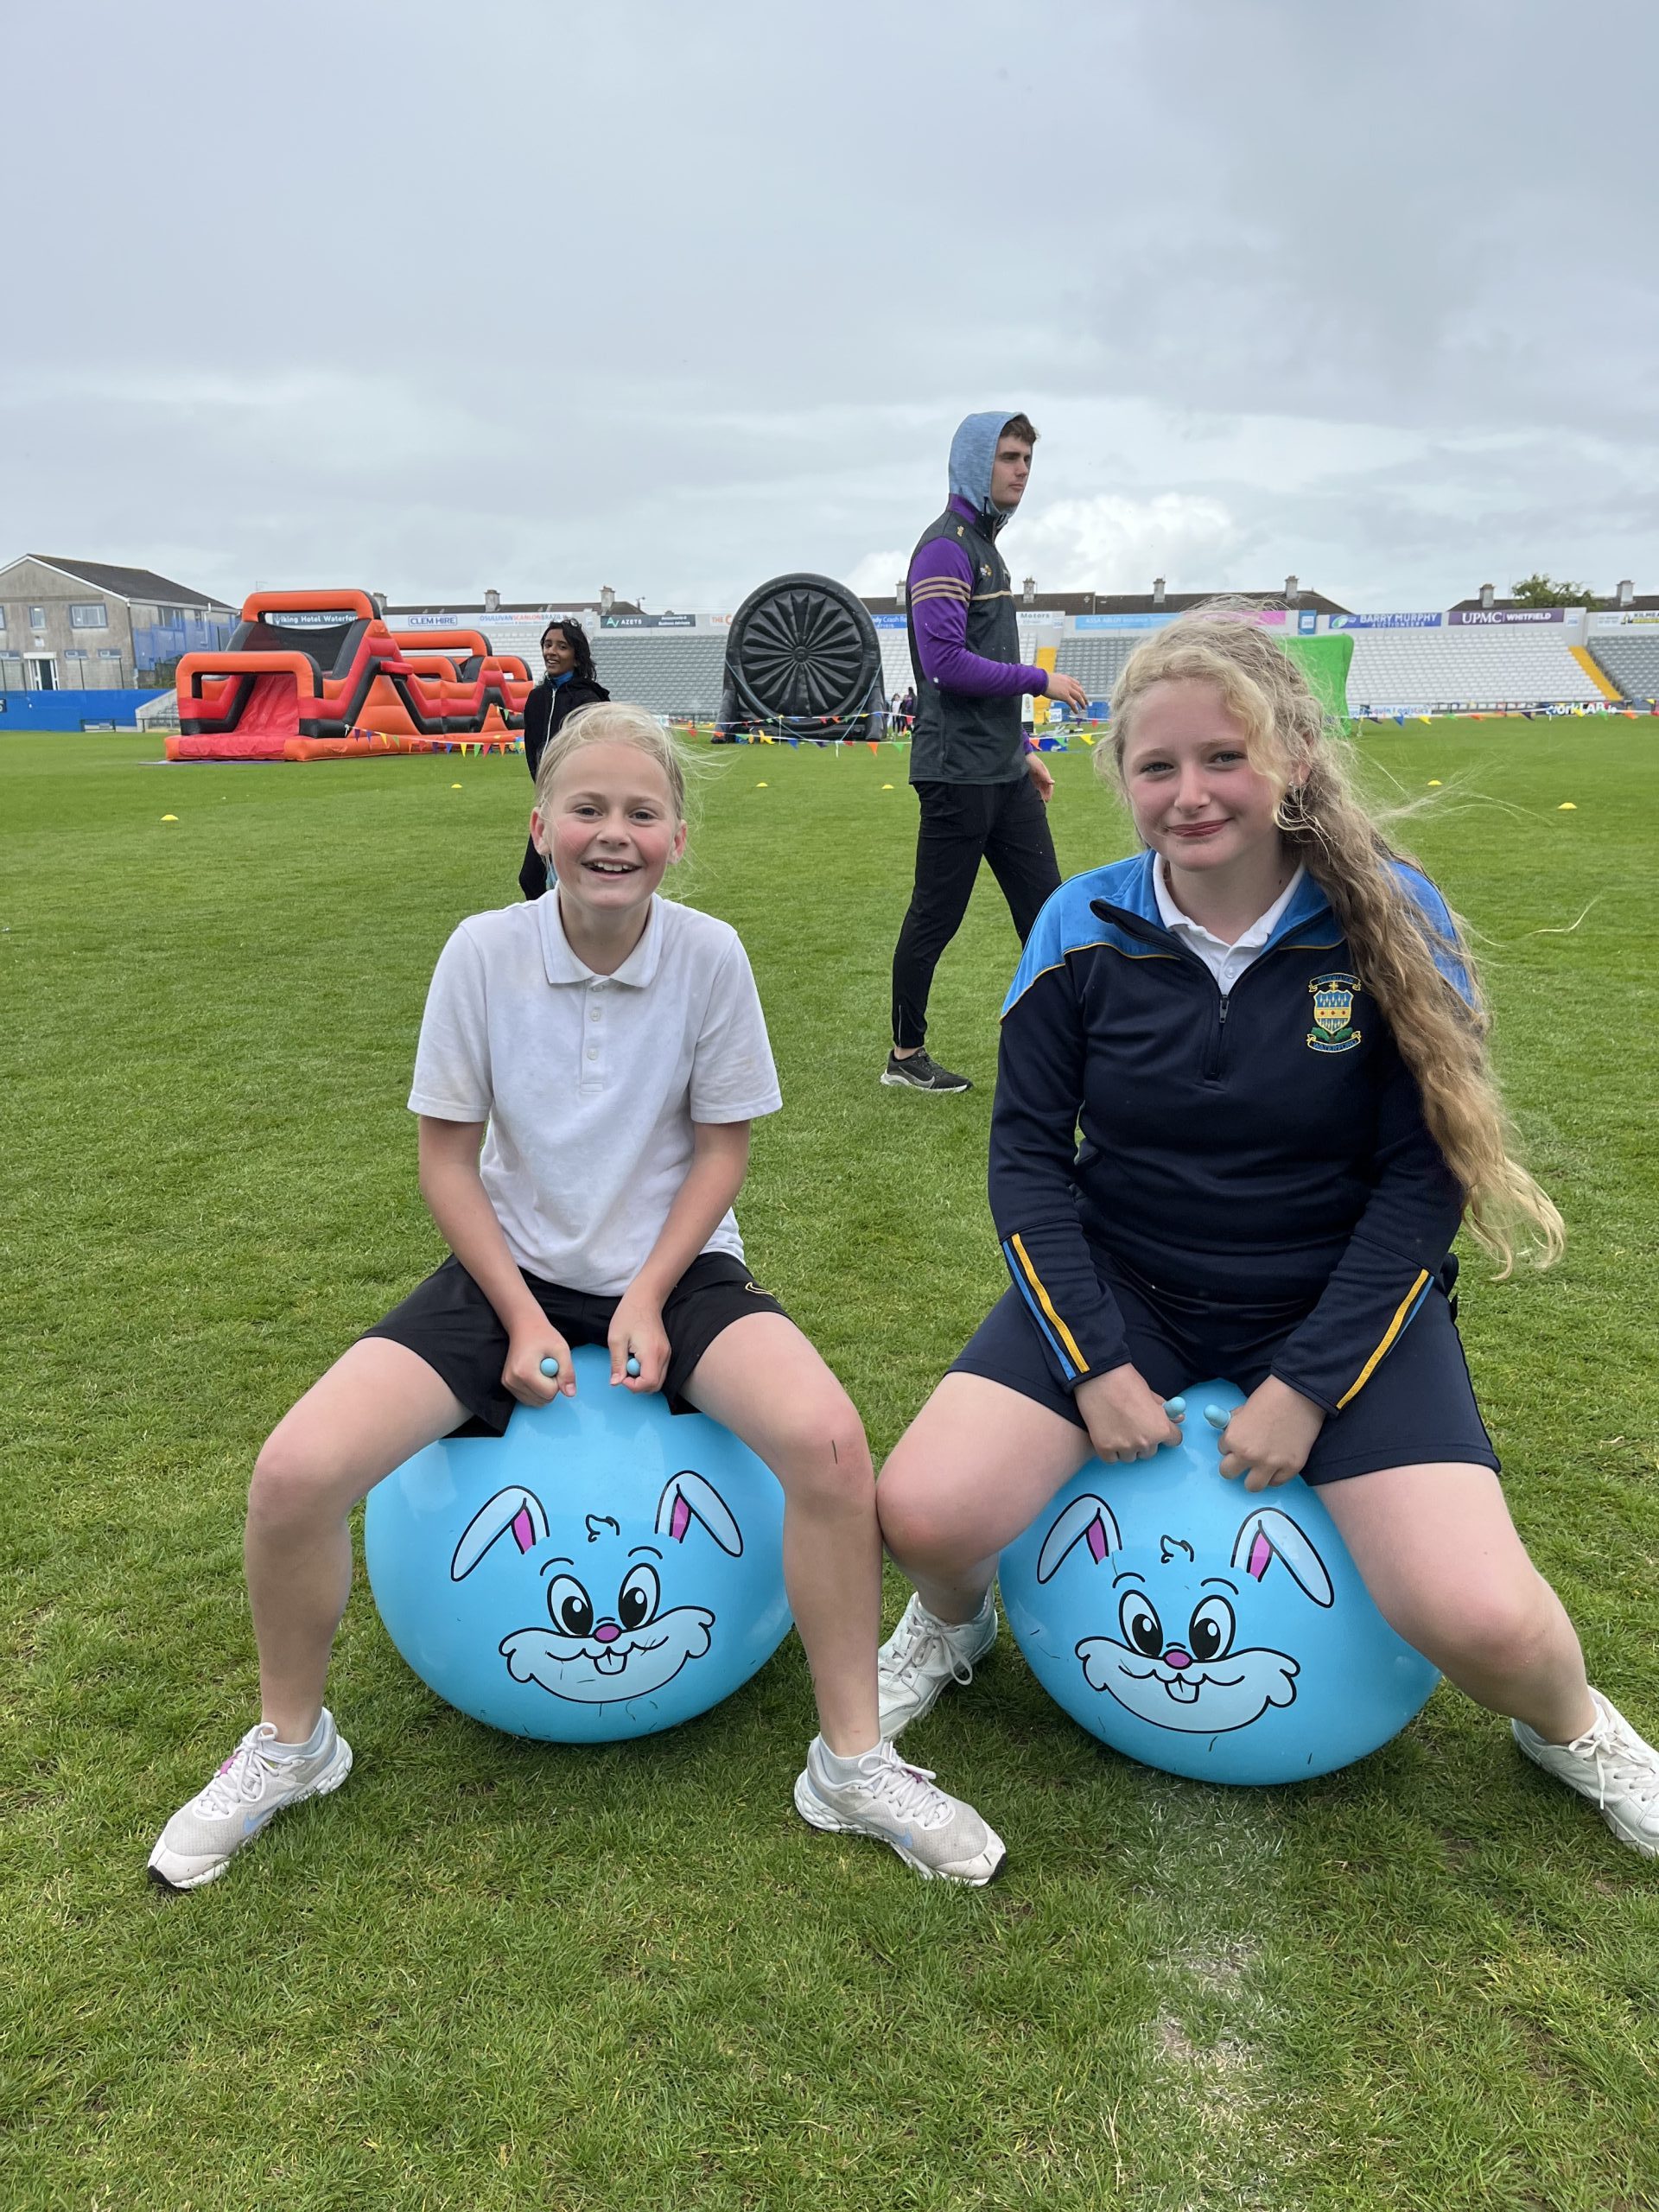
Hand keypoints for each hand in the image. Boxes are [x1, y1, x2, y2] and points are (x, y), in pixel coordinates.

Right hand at [502, 1320, 575, 1404]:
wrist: (524, 1327)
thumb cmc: (544, 1336)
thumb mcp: (562, 1350)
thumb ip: (568, 1373)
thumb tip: (570, 1394)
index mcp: (524, 1372)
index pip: (550, 1393)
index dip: (557, 1380)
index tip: (554, 1364)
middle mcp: (512, 1380)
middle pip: (543, 1400)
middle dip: (551, 1385)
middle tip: (548, 1365)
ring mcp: (508, 1384)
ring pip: (536, 1401)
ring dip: (543, 1388)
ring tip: (540, 1368)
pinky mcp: (507, 1385)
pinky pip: (528, 1398)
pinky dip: (535, 1390)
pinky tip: (533, 1373)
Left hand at [608, 1286, 668, 1392]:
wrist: (645, 1299)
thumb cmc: (628, 1315)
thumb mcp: (615, 1339)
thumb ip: (617, 1363)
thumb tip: (616, 1383)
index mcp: (651, 1352)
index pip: (649, 1382)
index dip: (634, 1386)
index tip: (622, 1376)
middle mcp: (664, 1355)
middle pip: (656, 1385)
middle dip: (638, 1385)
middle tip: (625, 1372)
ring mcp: (667, 1354)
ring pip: (658, 1380)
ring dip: (642, 1379)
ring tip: (630, 1362)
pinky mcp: (666, 1352)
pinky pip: (659, 1371)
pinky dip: (647, 1371)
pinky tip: (637, 1358)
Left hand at [1025, 751, 1055, 802]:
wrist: (1022, 755)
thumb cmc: (1032, 760)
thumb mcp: (1038, 768)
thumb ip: (1045, 776)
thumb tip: (1053, 782)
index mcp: (1045, 774)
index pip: (1049, 786)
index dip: (1049, 793)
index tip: (1047, 800)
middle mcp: (1041, 777)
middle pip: (1045, 788)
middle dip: (1045, 795)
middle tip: (1042, 803)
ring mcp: (1036, 778)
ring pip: (1039, 788)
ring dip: (1040, 794)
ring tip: (1037, 802)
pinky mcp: (1030, 778)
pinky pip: (1034, 787)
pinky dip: (1034, 792)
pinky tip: (1032, 796)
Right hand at [1045, 672, 1088, 710]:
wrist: (1041, 680)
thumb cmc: (1043, 679)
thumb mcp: (1054, 678)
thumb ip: (1057, 682)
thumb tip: (1054, 686)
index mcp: (1067, 678)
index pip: (1077, 683)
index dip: (1080, 689)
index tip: (1081, 693)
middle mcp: (1069, 683)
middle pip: (1080, 691)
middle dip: (1084, 697)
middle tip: (1086, 702)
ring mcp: (1068, 689)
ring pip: (1079, 697)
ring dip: (1082, 703)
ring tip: (1084, 707)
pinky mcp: (1065, 696)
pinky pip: (1073, 703)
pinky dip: (1075, 708)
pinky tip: (1076, 711)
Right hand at [1073, 1364, 1183, 1462]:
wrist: (1099, 1378)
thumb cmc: (1126, 1382)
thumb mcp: (1151, 1395)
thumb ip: (1163, 1411)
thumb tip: (1178, 1418)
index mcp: (1161, 1428)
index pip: (1174, 1441)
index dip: (1166, 1434)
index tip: (1158, 1430)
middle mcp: (1145, 1442)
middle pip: (1150, 1452)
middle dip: (1144, 1441)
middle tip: (1132, 1425)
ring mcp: (1125, 1447)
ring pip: (1130, 1457)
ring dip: (1126, 1447)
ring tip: (1117, 1428)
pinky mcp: (1105, 1449)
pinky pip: (1112, 1458)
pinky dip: (1110, 1450)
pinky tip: (1106, 1434)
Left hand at [1214, 1377, 1325, 1491]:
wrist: (1301, 1394)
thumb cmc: (1270, 1396)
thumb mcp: (1243, 1410)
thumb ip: (1234, 1426)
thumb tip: (1227, 1433)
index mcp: (1233, 1439)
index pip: (1222, 1450)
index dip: (1231, 1444)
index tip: (1241, 1439)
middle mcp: (1249, 1456)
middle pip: (1228, 1474)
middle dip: (1234, 1466)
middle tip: (1244, 1459)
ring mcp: (1271, 1464)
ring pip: (1252, 1486)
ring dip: (1253, 1477)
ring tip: (1260, 1466)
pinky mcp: (1291, 1468)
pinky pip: (1276, 1483)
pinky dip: (1275, 1475)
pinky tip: (1278, 1463)